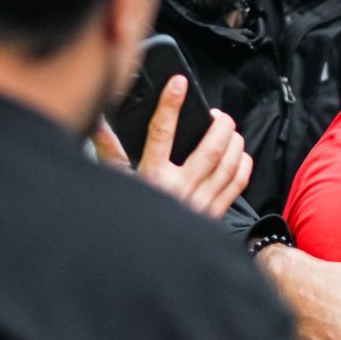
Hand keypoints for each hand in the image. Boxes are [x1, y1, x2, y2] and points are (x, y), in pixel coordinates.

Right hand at [92, 77, 251, 218]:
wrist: (149, 255)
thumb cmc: (131, 216)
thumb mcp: (116, 182)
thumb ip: (109, 151)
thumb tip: (98, 123)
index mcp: (151, 177)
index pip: (161, 133)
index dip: (170, 104)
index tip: (177, 84)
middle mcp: (177, 189)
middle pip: (209, 150)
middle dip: (220, 125)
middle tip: (219, 113)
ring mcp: (198, 203)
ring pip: (227, 166)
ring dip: (234, 143)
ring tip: (230, 130)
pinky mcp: (212, 215)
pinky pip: (236, 186)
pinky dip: (242, 166)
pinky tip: (240, 154)